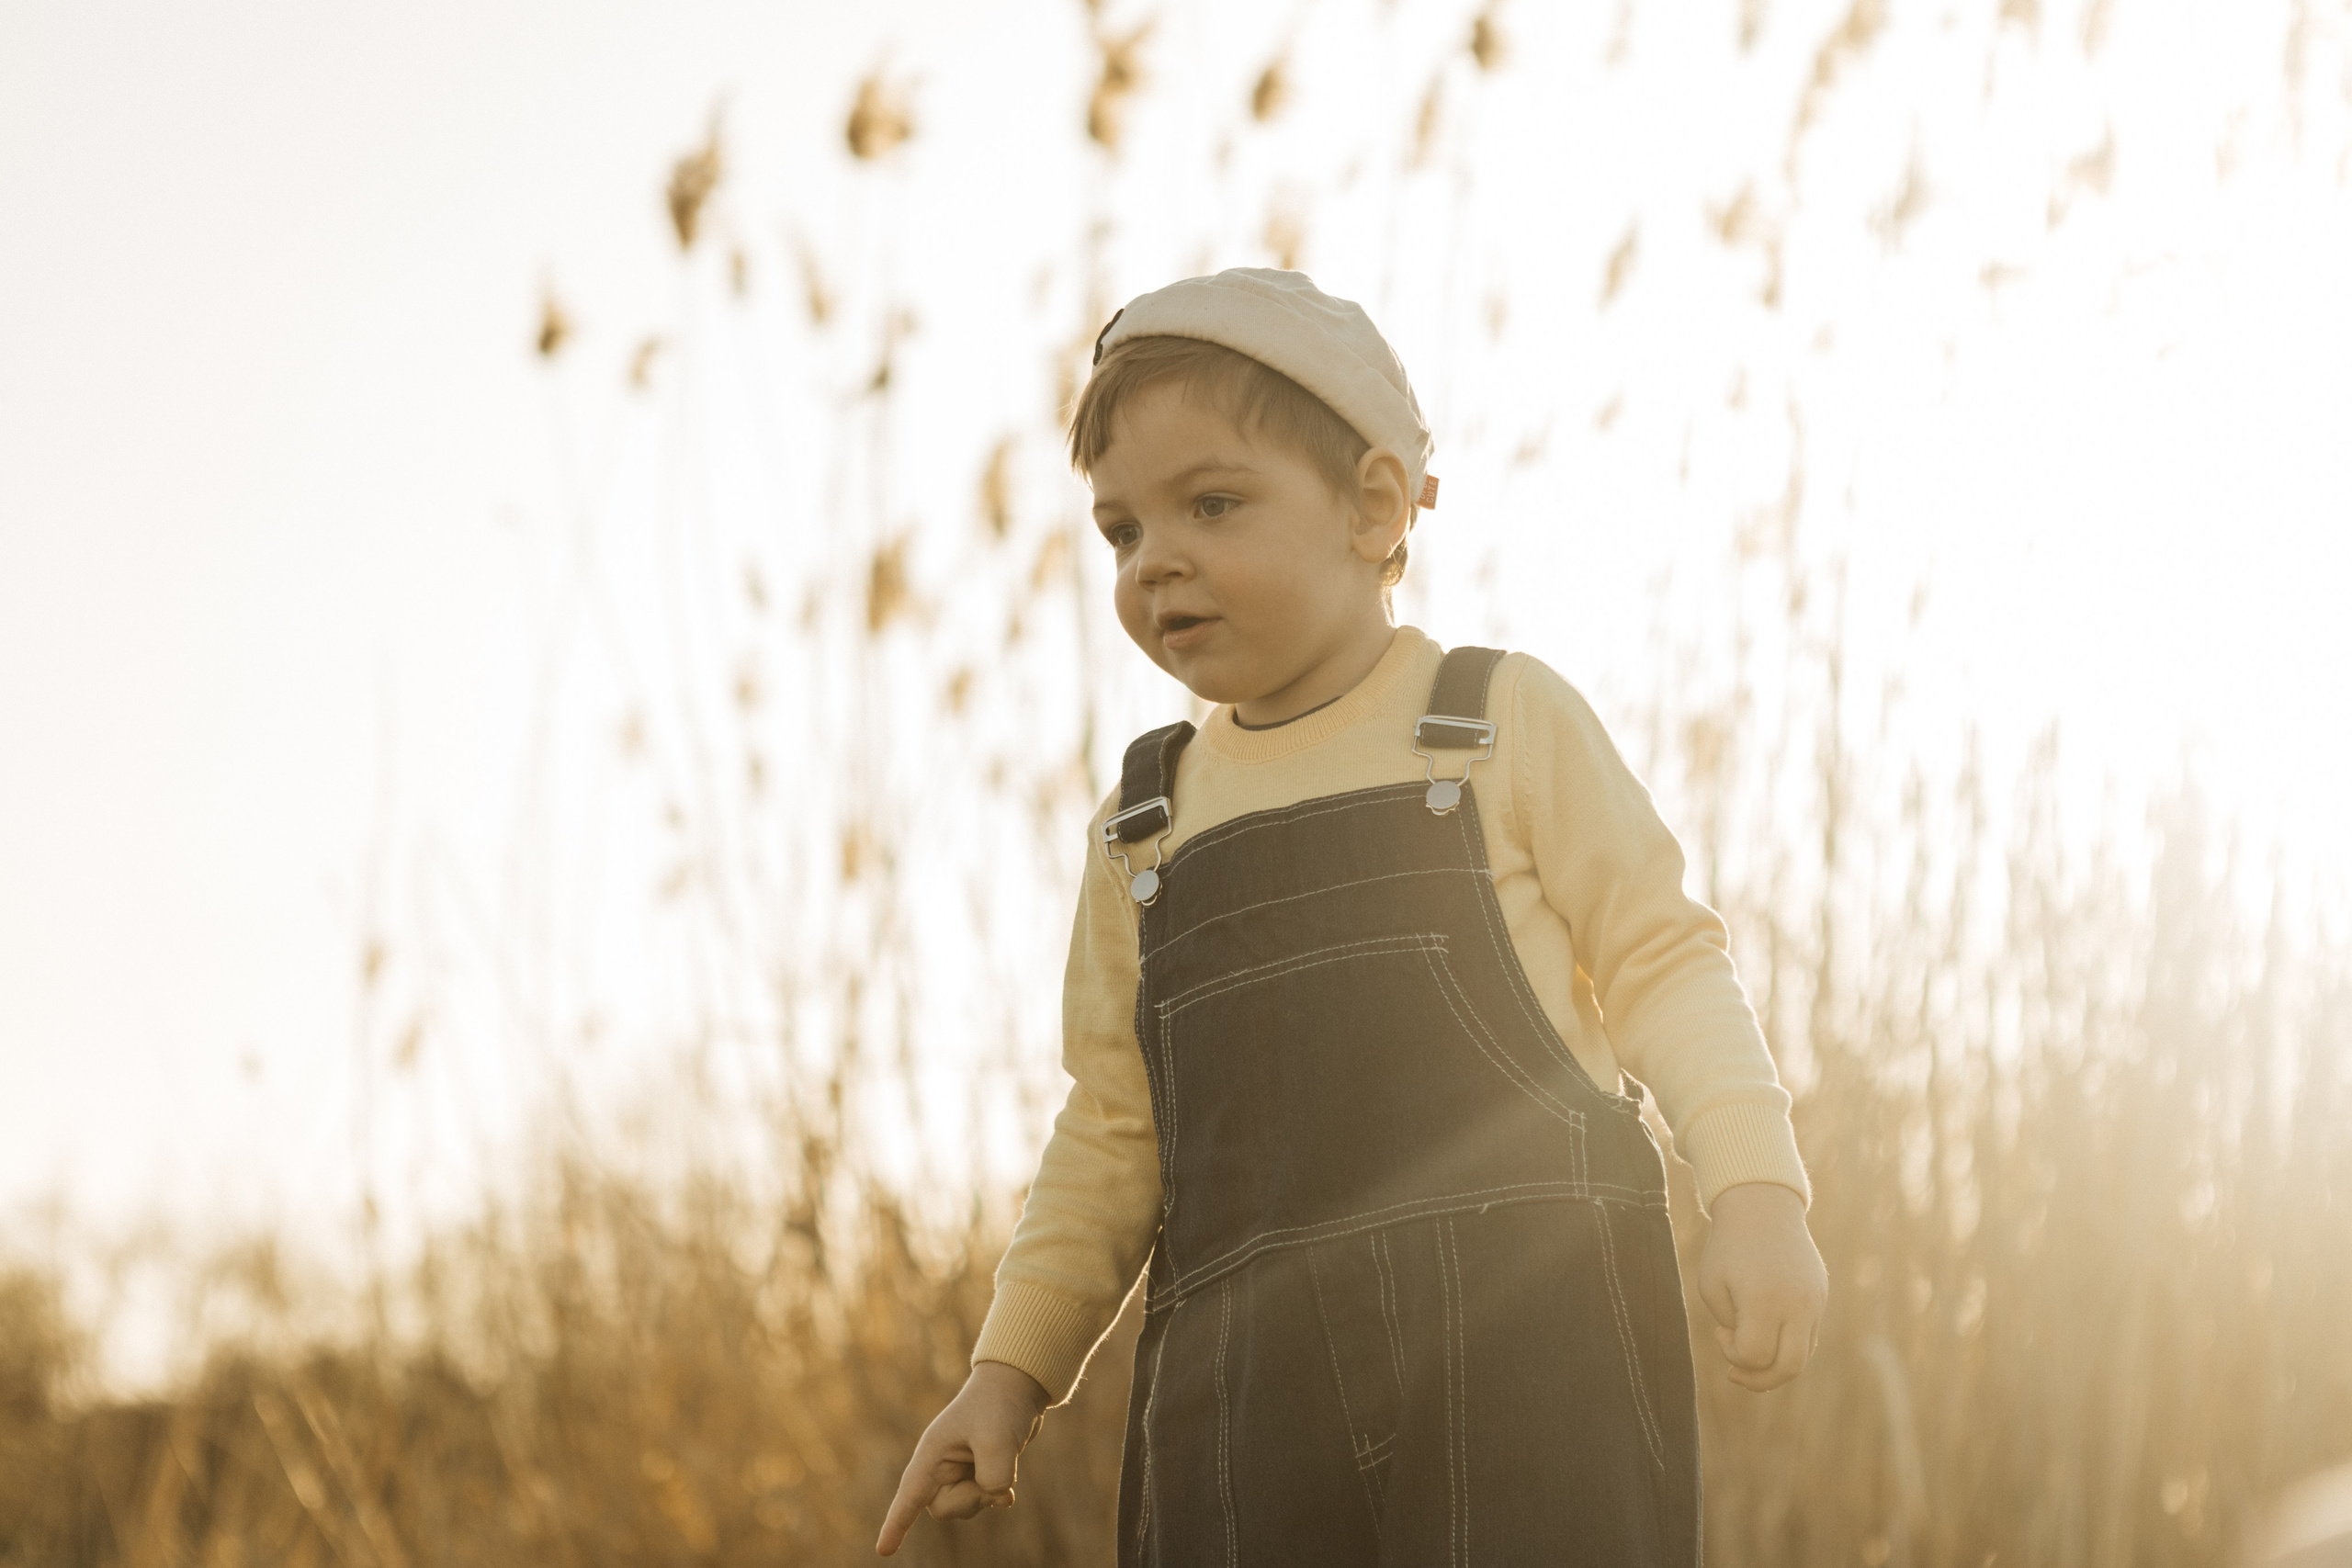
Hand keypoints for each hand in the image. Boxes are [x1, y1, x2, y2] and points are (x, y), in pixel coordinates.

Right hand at [875, 1360, 1051, 1555]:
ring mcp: (958, 1469)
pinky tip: (1008, 1494)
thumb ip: (993, 1477)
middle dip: (970, 1502)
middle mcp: (940, 1464)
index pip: (910, 1495)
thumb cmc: (999, 1405)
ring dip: (986, 1496)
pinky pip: (980, 1499)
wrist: (1018, 1385)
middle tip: (996, 1485)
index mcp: (932, 1453)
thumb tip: (998, 1497)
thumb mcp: (998, 1440)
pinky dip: (996, 1496)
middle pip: (943, 1508)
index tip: (884, 1551)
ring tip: (1003, 1467)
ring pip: (963, 1507)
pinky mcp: (977, 1471)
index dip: (897, 1524)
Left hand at [1696, 1181, 1826, 1392]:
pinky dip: (1787, 1346)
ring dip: (1775, 1364)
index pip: (1755, 1355)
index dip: (1733, 1355)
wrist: (1762, 1206)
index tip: (1720, 1332)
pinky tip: (1765, 1333)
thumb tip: (1753, 1356)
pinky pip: (1809, 1336)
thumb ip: (1732, 1327)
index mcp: (1764, 1300)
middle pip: (1789, 1368)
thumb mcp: (1713, 1286)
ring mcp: (1814, 1302)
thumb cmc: (1728, 1247)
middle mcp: (1797, 1304)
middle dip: (1760, 1380)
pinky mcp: (1821, 1297)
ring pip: (1803, 1356)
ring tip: (1749, 1349)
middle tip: (1735, 1373)